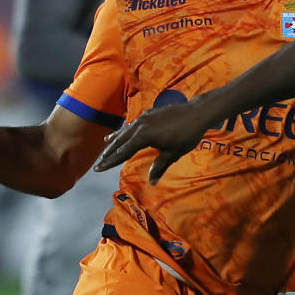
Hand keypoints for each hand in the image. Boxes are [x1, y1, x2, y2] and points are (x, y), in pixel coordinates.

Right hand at [91, 92, 218, 182]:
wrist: (196, 113)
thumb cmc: (186, 135)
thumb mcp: (173, 154)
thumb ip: (160, 166)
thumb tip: (152, 182)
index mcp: (143, 137)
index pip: (122, 152)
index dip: (110, 162)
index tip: (98, 168)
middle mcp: (139, 126)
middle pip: (120, 141)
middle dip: (109, 152)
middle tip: (98, 162)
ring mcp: (144, 118)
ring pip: (125, 130)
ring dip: (115, 139)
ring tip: (106, 143)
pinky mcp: (150, 113)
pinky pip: (133, 123)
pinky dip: (126, 129)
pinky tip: (124, 130)